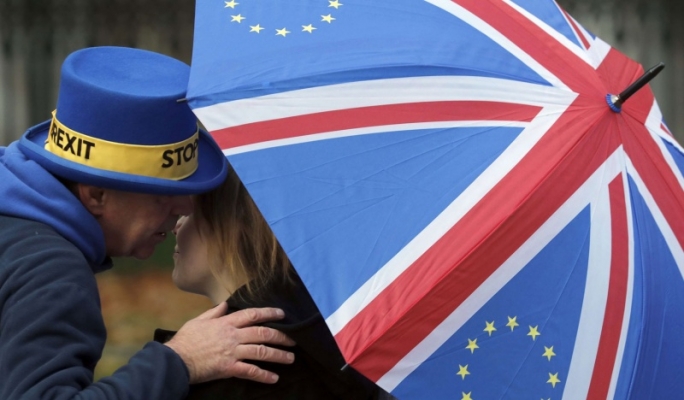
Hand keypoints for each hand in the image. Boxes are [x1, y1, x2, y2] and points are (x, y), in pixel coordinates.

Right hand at [165, 303, 295, 383]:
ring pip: (261, 351)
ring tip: (290, 358)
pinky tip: (274, 378)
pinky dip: (264, 375)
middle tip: (294, 339)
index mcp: (226, 322)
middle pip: (263, 332)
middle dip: (281, 336)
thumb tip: (225, 304)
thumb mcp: (198, 321)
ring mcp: (232, 352)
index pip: (252, 314)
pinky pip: (251, 371)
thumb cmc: (185, 340)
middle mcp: (233, 335)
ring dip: (278, 355)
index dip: (269, 313)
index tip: (282, 314)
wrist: (175, 361)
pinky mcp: (229, 368)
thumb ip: (214, 312)